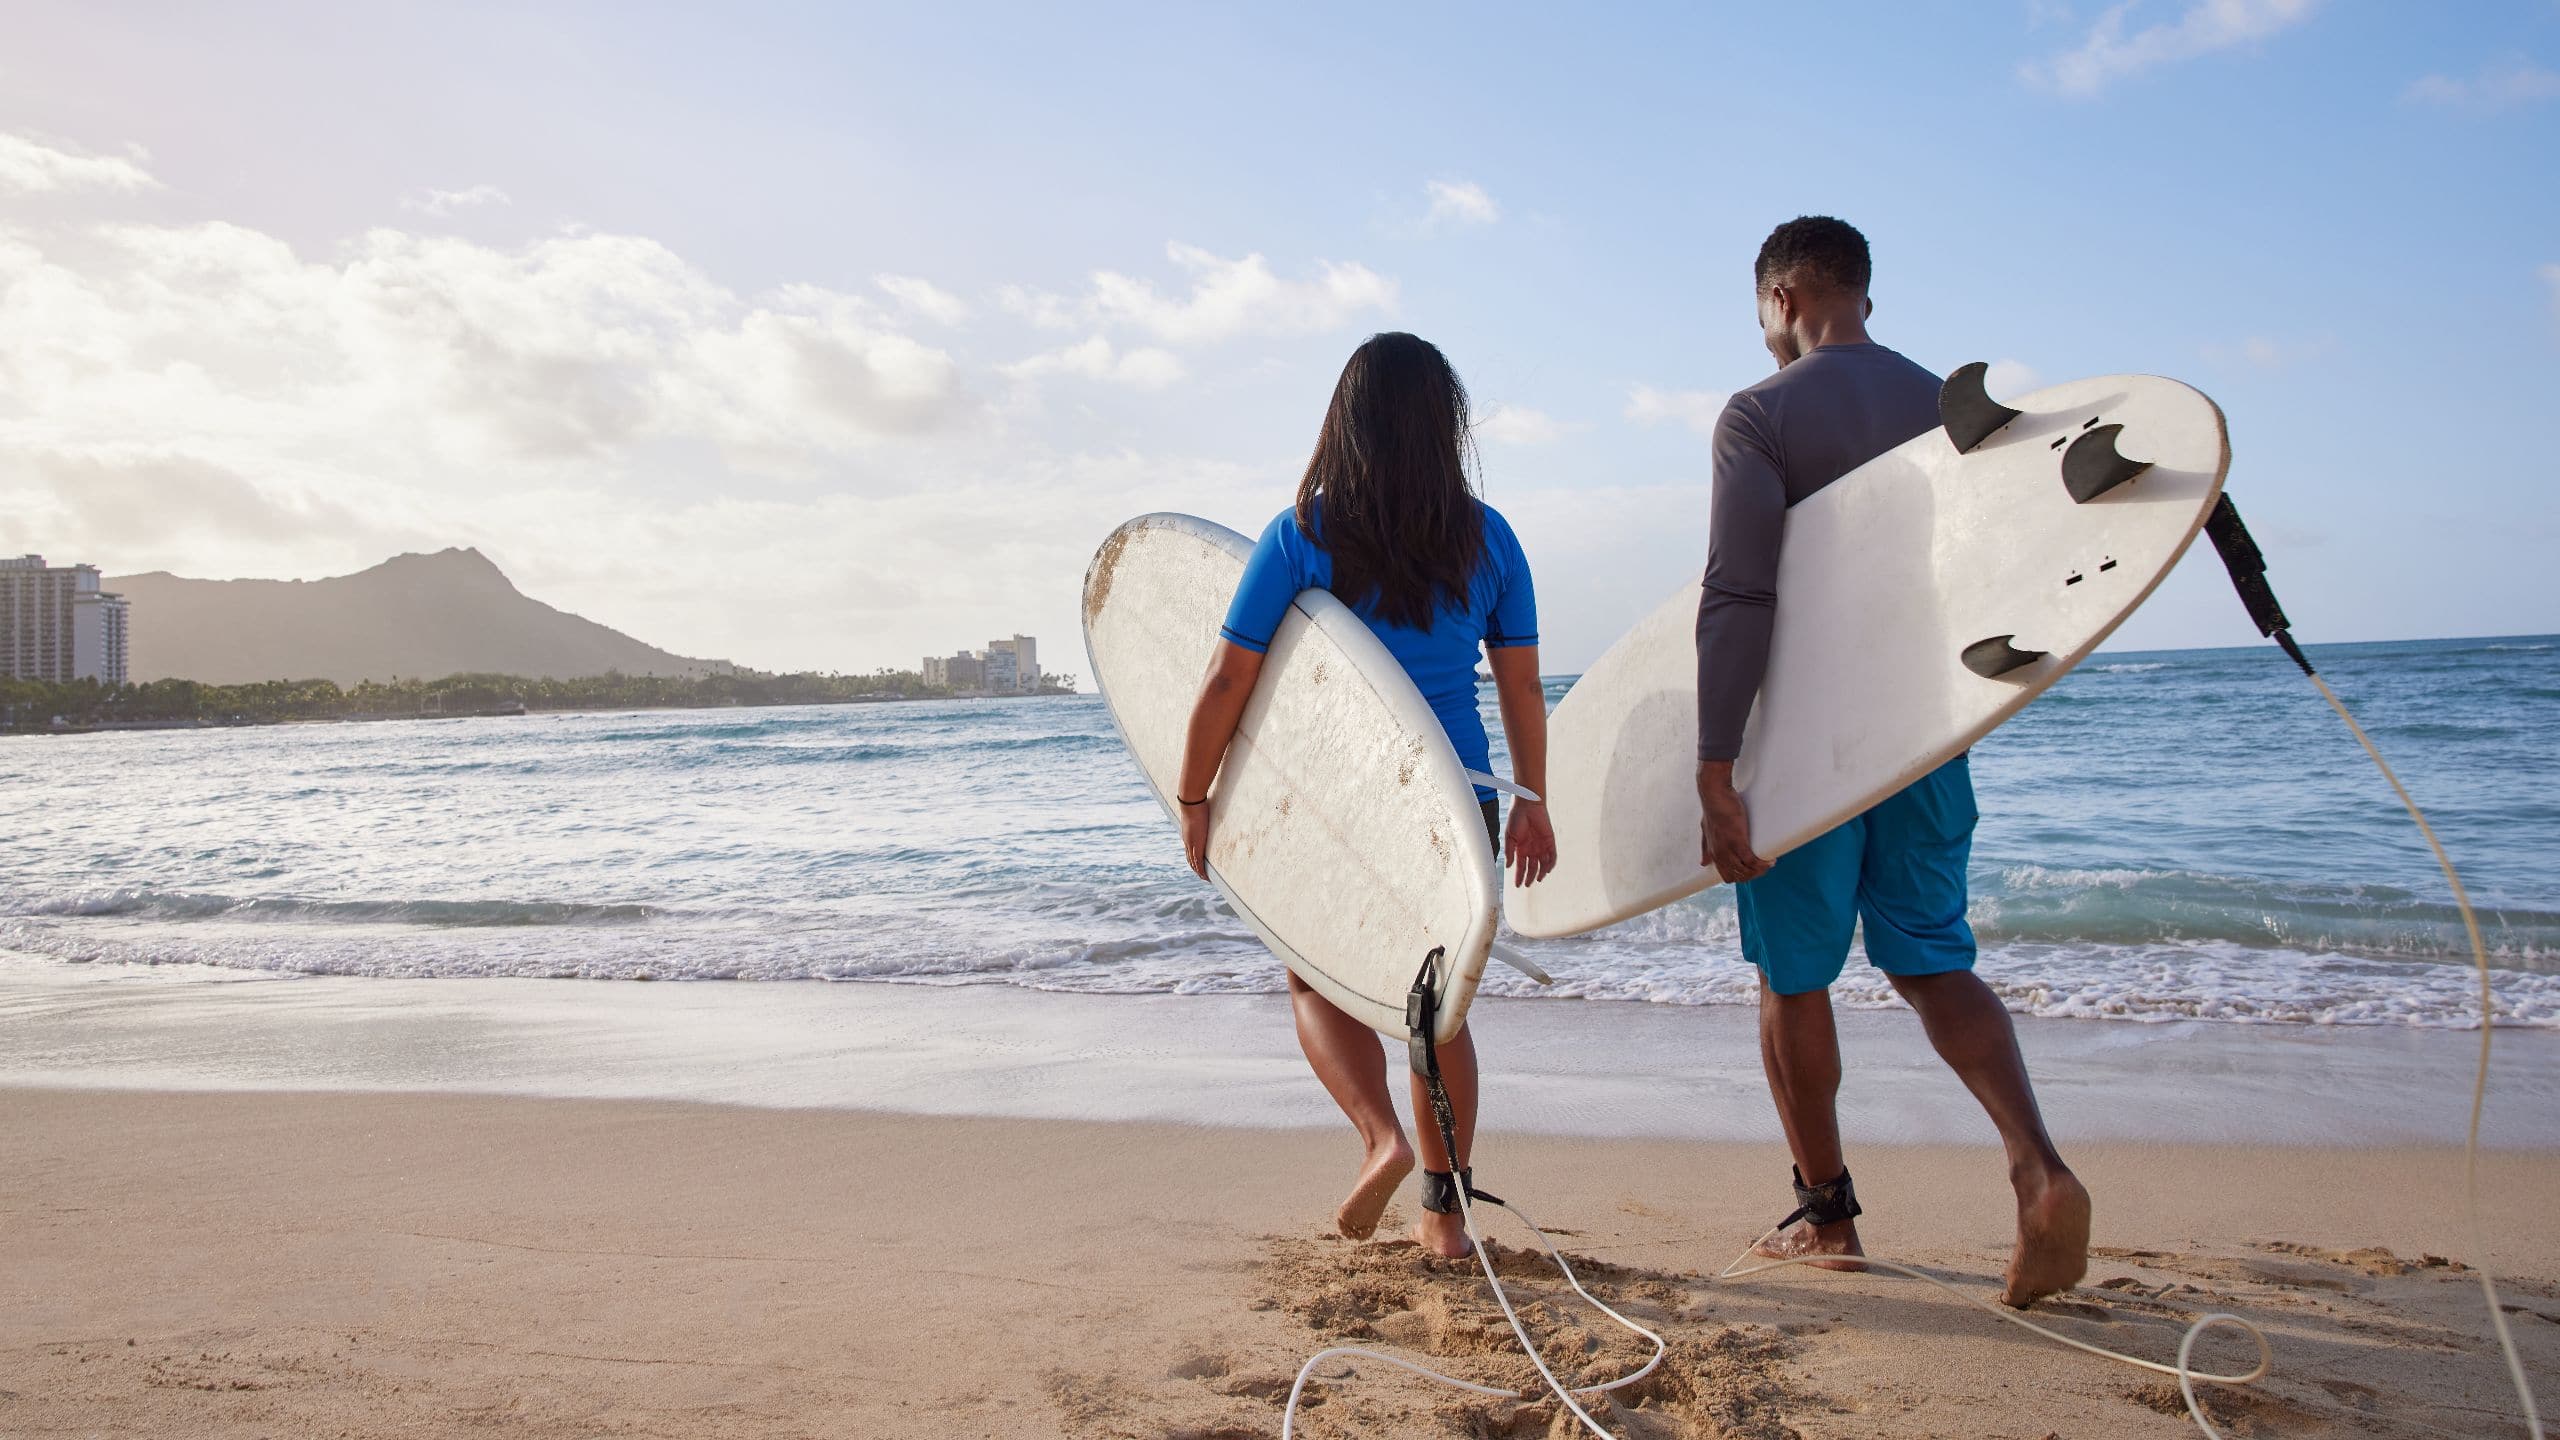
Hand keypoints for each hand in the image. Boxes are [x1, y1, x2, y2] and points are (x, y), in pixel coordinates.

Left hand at [1178, 798, 1209, 878]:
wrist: (1191, 802)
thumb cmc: (1196, 803)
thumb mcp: (1199, 812)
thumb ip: (1202, 814)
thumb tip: (1206, 808)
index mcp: (1188, 835)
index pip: (1190, 851)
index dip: (1194, 859)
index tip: (1199, 865)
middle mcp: (1188, 841)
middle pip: (1191, 859)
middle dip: (1196, 869)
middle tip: (1203, 876)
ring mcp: (1192, 843)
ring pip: (1194, 862)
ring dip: (1199, 872)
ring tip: (1205, 878)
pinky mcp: (1197, 844)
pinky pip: (1198, 861)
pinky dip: (1201, 870)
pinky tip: (1205, 875)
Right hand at [1505, 800, 1557, 888]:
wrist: (1528, 805)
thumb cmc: (1517, 818)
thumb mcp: (1509, 836)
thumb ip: (1510, 852)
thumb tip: (1509, 866)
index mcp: (1521, 848)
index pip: (1521, 866)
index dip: (1519, 876)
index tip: (1517, 885)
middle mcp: (1532, 849)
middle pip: (1532, 867)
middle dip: (1530, 877)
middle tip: (1527, 885)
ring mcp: (1541, 846)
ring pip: (1543, 864)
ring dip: (1541, 872)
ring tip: (1539, 879)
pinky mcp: (1550, 841)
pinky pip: (1552, 855)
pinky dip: (1551, 863)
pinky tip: (1548, 870)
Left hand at [1697, 762, 1769, 881]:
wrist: (1715, 794)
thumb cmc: (1713, 810)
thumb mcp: (1706, 831)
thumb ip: (1705, 847)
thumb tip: (1702, 863)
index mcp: (1714, 853)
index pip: (1727, 876)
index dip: (1742, 877)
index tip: (1752, 870)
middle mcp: (1720, 854)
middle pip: (1738, 876)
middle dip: (1752, 875)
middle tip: (1763, 867)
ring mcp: (1728, 849)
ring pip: (1746, 871)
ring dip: (1759, 870)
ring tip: (1769, 863)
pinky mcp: (1738, 841)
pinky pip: (1752, 860)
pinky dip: (1763, 863)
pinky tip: (1771, 861)